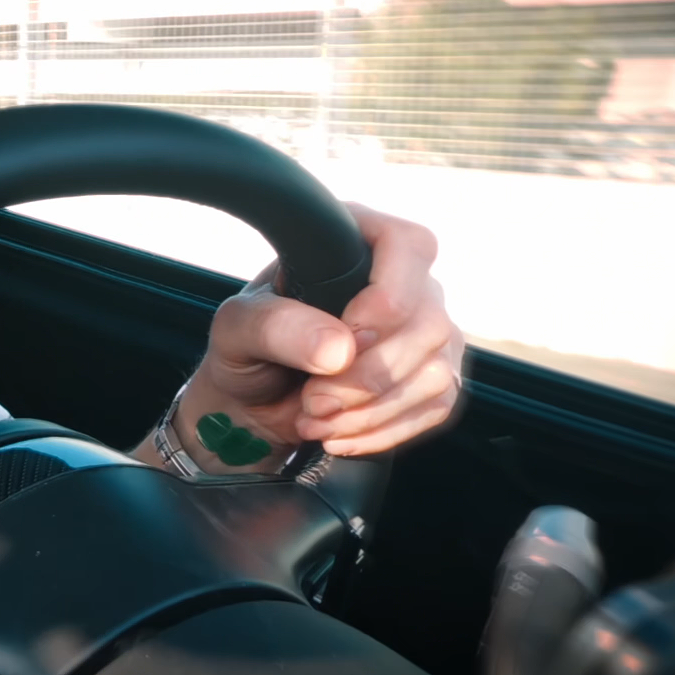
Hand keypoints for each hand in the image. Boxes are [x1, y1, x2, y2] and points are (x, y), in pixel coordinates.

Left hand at [173, 203, 464, 469]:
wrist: (254, 403)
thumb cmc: (248, 347)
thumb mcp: (239, 329)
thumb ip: (278, 327)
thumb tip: (339, 350)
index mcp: (356, 240)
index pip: (407, 246)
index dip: (386, 298)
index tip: (346, 342)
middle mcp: (403, 279)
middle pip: (427, 324)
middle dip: (367, 377)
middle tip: (313, 399)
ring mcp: (426, 328)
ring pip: (435, 372)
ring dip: (370, 411)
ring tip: (315, 418)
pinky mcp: (434, 376)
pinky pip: (436, 406)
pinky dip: (384, 431)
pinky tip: (340, 433)